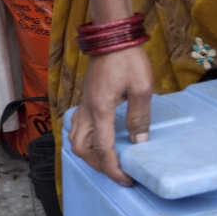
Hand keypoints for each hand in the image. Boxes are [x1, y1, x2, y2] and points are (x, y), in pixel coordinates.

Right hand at [69, 41, 153, 186]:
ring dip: (88, 155)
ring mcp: (83, 104)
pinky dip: (83, 140)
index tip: (126, 179)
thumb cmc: (127, 59)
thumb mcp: (142, 88)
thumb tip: (139, 141)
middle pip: (81, 149)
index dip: (113, 169)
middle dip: (98, 165)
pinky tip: (97, 141)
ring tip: (107, 161)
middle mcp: (86, 110)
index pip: (102, 149)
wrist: (111, 36)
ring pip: (74, 139)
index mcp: (100, 109)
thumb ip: (140, 117)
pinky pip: (76, 127)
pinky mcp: (84, 99)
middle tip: (117, 171)